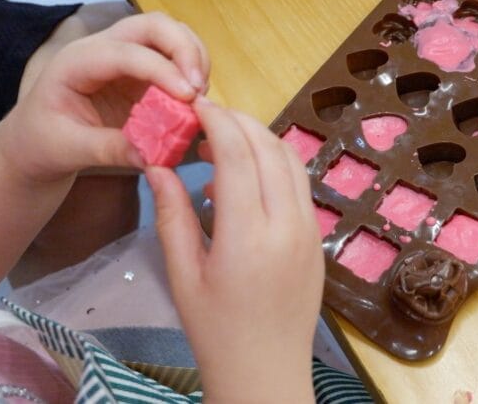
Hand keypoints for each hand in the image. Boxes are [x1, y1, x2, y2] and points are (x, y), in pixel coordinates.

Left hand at [0, 12, 209, 182]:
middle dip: (184, 49)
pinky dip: (191, 73)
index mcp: (77, 61)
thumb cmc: (41, 142)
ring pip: (169, 35)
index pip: (126, 51)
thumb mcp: (67, 150)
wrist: (33, 144)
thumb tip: (151, 156)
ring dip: (193, 58)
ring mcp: (125, 57)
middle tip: (199, 89)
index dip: (161, 69)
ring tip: (199, 97)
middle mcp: (103, 48)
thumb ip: (108, 150)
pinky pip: (174, 59)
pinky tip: (194, 101)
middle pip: (153, 25)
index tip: (188, 96)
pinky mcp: (141, 73)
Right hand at [148, 98, 322, 403]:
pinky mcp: (317, 238)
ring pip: (291, 160)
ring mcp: (310, 230)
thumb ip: (172, 214)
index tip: (195, 104)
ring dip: (259, 138)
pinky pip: (299, 184)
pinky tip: (245, 178)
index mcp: (249, 235)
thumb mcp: (182, 275)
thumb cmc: (216, 331)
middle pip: (269, 147)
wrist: (267, 372)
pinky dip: (274, 164)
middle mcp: (288, 225)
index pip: (238, 153)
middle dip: (238, 121)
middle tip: (204, 118)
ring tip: (222, 142)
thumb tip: (159, 165)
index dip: (217, 120)